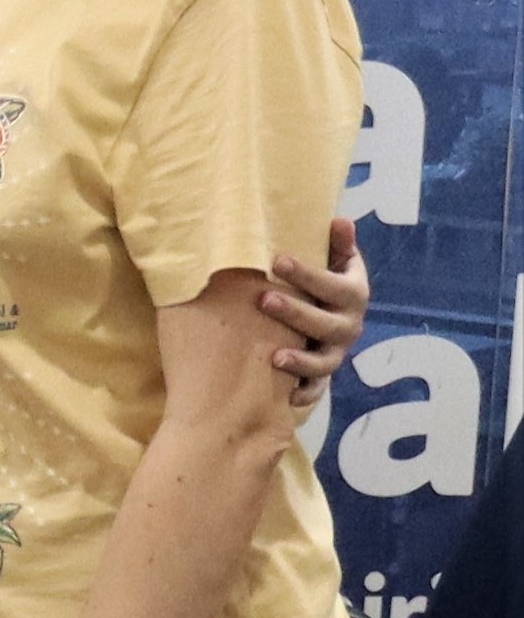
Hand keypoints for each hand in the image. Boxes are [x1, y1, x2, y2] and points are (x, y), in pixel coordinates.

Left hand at [263, 219, 368, 408]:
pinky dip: (304, 394)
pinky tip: (286, 397)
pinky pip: (317, 390)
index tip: (277, 260)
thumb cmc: (326, 282)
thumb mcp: (336, 261)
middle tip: (263, 300)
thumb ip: (337, 244)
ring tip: (274, 356)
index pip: (334, 284)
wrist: (334, 315)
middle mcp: (350, 326)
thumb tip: (339, 220)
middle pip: (327, 324)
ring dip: (300, 360)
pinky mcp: (323, 375)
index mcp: (353, 294)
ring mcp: (337, 353)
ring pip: (324, 362)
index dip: (308, 274)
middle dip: (296, 312)